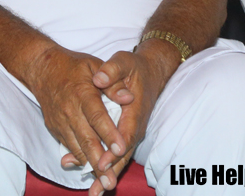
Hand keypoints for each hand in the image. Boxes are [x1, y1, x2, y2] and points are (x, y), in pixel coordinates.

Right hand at [25, 46, 124, 190]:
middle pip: (86, 139)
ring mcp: (60, 121)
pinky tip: (90, 171)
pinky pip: (69, 147)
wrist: (42, 68)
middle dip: (99, 162)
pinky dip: (79, 160)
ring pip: (76, 148)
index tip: (120, 149)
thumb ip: (113, 83)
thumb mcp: (94, 65)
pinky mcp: (54, 128)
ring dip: (90, 166)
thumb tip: (129, 97)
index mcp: (82, 93)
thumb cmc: (73, 66)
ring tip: (103, 182)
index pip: (97, 116)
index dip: (109, 134)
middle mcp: (69, 110)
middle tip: (110, 180)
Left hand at [83, 43, 175, 195]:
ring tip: (95, 193)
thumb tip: (99, 78)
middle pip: (123, 153)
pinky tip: (92, 179)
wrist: (152, 71)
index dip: (113, 150)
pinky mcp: (126, 135)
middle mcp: (134, 125)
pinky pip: (117, 154)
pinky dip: (106, 167)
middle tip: (98, 189)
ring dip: (107, 175)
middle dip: (110, 171)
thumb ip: (112, 70)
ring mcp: (132, 132)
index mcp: (134, 110)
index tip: (101, 162)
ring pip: (120, 157)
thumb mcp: (124, 62)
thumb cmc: (135, 67)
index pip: (125, 133)